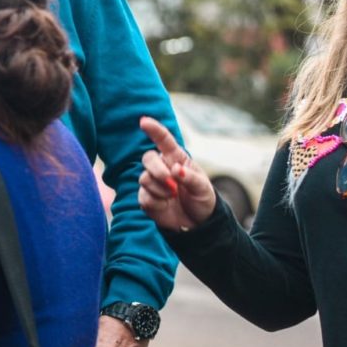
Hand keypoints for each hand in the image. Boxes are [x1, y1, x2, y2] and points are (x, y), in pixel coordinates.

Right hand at [138, 116, 217, 230]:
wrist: (197, 225)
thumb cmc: (202, 200)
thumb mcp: (203, 188)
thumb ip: (191, 178)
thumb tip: (175, 169)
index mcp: (176, 159)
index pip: (163, 141)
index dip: (154, 130)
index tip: (144, 121)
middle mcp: (162, 168)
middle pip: (148, 158)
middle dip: (157, 170)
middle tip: (171, 183)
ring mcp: (152, 183)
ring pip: (144, 178)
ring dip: (159, 188)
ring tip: (173, 196)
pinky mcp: (146, 199)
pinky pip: (143, 196)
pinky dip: (155, 201)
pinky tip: (165, 205)